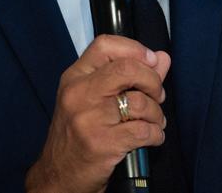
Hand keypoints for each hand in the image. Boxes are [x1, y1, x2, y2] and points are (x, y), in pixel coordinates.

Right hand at [25, 35, 170, 192]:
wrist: (59, 175)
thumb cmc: (78, 134)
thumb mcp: (93, 100)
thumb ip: (129, 76)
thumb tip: (162, 58)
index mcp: (75, 77)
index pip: (105, 45)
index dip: (134, 49)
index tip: (150, 61)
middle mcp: (79, 93)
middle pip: (127, 68)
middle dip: (152, 81)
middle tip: (156, 94)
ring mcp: (89, 118)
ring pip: (140, 102)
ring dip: (156, 113)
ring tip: (154, 121)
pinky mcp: (102, 143)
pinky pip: (143, 131)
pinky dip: (156, 134)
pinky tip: (152, 137)